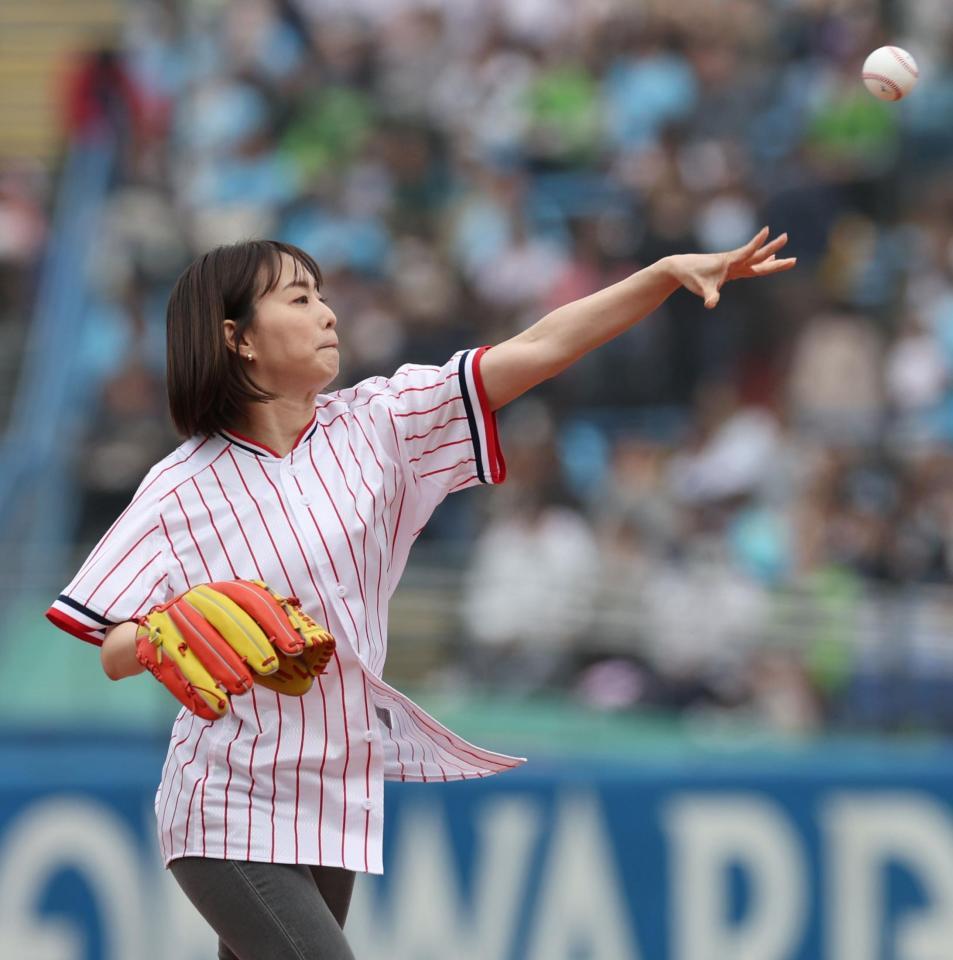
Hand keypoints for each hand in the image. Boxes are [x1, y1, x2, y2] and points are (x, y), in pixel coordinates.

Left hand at [667, 227, 795, 308]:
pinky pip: (749, 264)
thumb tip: (711, 305)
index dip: (757, 243)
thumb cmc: (692, 277)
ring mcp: (732, 264)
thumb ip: (709, 296)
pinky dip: (760, 262)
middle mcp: (733, 261)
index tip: (767, 230)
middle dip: (772, 247)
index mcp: (729, 262)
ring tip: (786, 255)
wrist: (681, 267)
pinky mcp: (730, 268)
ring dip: (770, 256)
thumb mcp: (701, 288)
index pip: (747, 252)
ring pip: (755, 260)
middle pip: (757, 255)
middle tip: (786, 237)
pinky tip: (769, 260)